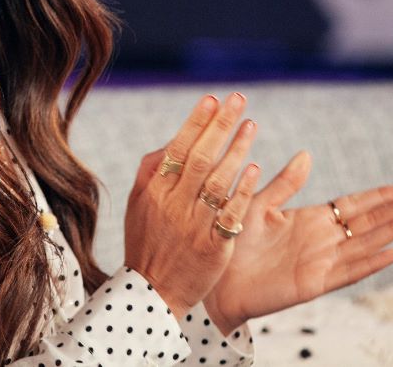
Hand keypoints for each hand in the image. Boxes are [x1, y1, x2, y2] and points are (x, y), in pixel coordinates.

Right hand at [123, 93, 262, 319]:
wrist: (152, 293)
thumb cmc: (146, 242)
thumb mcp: (137, 204)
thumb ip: (151, 170)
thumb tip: (173, 140)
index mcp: (155, 191)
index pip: (178, 148)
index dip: (196, 122)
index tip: (212, 99)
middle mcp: (174, 204)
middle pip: (200, 157)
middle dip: (220, 125)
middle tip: (237, 100)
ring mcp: (194, 225)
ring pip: (218, 181)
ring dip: (236, 150)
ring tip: (250, 125)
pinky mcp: (214, 247)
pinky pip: (231, 213)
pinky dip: (242, 190)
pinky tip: (254, 169)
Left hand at [202, 151, 392, 334]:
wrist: (214, 277)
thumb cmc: (232, 239)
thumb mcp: (259, 204)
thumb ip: (285, 183)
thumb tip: (307, 153)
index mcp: (311, 220)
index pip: (355, 205)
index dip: (381, 196)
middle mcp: (323, 240)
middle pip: (371, 223)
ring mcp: (321, 262)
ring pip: (367, 244)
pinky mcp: (313, 284)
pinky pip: (349, 272)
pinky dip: (371, 263)